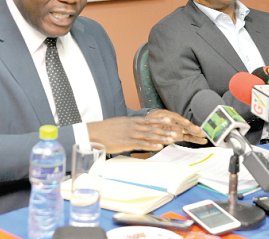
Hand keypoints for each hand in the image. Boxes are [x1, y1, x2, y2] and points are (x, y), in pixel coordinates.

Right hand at [87, 112, 205, 153]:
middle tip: (176, 132)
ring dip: (161, 138)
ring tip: (171, 140)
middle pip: (151, 128)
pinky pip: (140, 144)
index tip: (169, 121)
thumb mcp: (117, 124)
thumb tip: (133, 128)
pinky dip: (150, 145)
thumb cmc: (103, 130)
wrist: (92, 133)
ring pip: (149, 136)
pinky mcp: (125, 143)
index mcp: (130, 121)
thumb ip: (127, 126)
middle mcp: (132, 126)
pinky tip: (158, 147)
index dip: (159, 121)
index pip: (148, 120)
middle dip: (164, 130)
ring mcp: (129, 134)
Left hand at [145, 109, 206, 144]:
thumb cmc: (150, 120)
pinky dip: (194, 138)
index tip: (187, 124)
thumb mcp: (152, 119)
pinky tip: (202, 140)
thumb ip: (157, 122)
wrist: (147, 125)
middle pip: (185, 125)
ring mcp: (178, 128)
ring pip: (189, 131)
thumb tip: (164, 121)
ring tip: (204, 137)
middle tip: (200, 132)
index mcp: (169, 115)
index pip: (177, 118)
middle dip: (193, 128)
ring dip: (196, 134)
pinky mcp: (178, 135)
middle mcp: (175, 121)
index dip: (182, 122)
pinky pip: (188, 136)